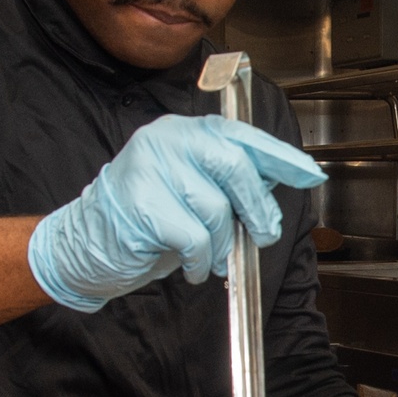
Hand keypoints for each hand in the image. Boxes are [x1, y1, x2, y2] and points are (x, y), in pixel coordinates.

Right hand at [28, 113, 325, 311]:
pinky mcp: (139, 202)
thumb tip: (274, 190)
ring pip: (215, 208)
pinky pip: (193, 237)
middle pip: (234, 166)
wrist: (87, 244)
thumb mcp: (192, 190)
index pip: (242, 136)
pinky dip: (199, 261)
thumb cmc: (146, 219)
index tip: (311, 175)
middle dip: (257, 207)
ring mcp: (149, 167)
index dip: (281, 157)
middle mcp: (167, 139)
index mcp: (185, 130)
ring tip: (209, 258)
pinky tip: (190, 266)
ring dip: (221, 245)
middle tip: (261, 235)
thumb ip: (228, 182)